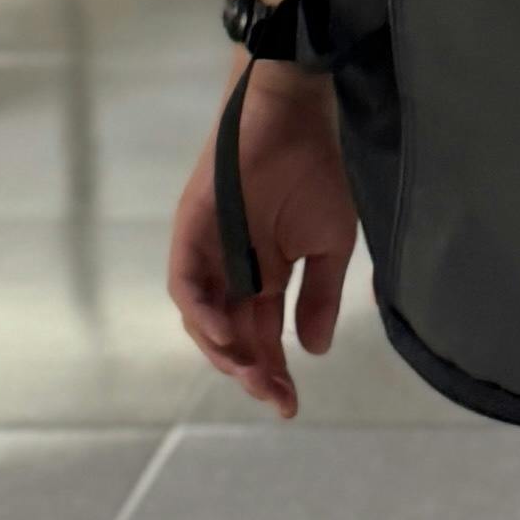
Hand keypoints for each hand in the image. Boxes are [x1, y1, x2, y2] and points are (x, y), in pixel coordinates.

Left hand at [166, 63, 356, 413]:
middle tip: (274, 397)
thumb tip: (315, 349)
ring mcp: (208, 252)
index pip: (263, 336)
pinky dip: (202, 312)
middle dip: (251, 371)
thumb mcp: (332, 245)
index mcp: (265, 275)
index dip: (274, 372)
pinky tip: (225, 335)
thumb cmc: (318, 169)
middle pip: (232, 336)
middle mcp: (231, 270)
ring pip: (203, 318)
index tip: (290, 406)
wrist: (297, 113)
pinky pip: (187, 283)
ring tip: (251, 373)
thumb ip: (319, 296)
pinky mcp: (191, 232)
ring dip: (224, 351)